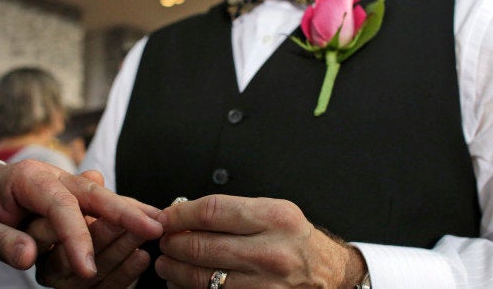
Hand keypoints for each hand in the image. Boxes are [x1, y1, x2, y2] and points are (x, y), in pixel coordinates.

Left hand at [0, 160, 162, 278]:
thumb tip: (27, 257)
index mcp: (27, 178)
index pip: (59, 207)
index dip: (76, 237)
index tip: (87, 267)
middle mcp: (52, 177)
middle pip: (93, 193)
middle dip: (123, 212)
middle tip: (151, 228)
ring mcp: (64, 184)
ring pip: (103, 195)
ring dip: (132, 208)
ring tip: (158, 221)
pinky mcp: (71, 196)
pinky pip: (101, 203)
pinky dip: (124, 209)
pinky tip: (144, 215)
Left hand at [154, 194, 366, 287]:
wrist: (329, 275)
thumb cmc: (296, 240)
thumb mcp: (274, 211)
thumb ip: (233, 211)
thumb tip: (184, 213)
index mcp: (275, 218)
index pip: (212, 211)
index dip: (180, 214)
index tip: (166, 217)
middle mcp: (272, 252)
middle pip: (201, 246)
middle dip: (172, 243)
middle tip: (163, 241)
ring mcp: (266, 285)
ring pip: (201, 278)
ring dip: (174, 270)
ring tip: (167, 263)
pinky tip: (184, 283)